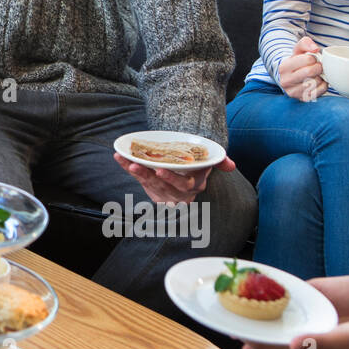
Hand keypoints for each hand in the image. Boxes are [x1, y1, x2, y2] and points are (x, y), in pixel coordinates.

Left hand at [114, 154, 236, 203]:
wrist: (187, 168)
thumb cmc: (198, 165)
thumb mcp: (209, 164)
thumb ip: (219, 161)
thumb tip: (231, 165)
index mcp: (192, 184)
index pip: (182, 184)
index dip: (170, 178)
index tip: (160, 170)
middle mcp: (177, 191)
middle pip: (162, 185)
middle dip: (149, 177)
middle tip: (137, 166)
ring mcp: (162, 190)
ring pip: (148, 183)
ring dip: (137, 172)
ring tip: (127, 162)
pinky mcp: (150, 186)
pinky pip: (138, 177)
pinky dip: (127, 167)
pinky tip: (118, 157)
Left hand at [242, 321, 348, 348]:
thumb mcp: (343, 337)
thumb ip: (319, 341)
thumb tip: (293, 343)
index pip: (264, 345)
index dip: (248, 331)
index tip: (233, 317)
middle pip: (263, 346)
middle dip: (248, 330)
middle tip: (231, 309)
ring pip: (270, 345)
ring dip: (258, 331)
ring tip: (241, 311)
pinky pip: (279, 345)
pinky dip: (270, 333)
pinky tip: (265, 320)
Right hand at [277, 35, 325, 100]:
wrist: (289, 77)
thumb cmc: (295, 62)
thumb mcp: (297, 50)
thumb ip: (305, 43)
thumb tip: (315, 49)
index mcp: (283, 67)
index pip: (307, 59)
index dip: (314, 58)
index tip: (312, 59)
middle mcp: (286, 81)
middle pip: (311, 72)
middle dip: (318, 67)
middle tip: (318, 66)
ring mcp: (293, 92)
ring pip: (315, 82)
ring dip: (320, 77)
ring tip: (316, 74)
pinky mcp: (302, 99)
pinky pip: (320, 91)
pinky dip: (323, 85)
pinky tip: (318, 81)